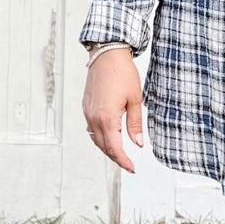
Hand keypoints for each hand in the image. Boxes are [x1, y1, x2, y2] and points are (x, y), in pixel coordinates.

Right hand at [82, 49, 143, 171]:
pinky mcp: (86, 107)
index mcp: (107, 117)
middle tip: (129, 164)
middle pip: (103, 147)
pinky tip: (110, 137)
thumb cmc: (123, 73)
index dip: (123, 161)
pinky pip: (91, 129)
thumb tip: (138, 144)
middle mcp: (94, 117)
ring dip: (107, 148)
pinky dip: (100, 137)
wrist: (107, 54)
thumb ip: (135, 124)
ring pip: (95, 139)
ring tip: (121, 153)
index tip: (132, 168)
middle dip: (116, 157)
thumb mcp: (135, 100)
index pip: (114, 148)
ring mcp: (88, 113)